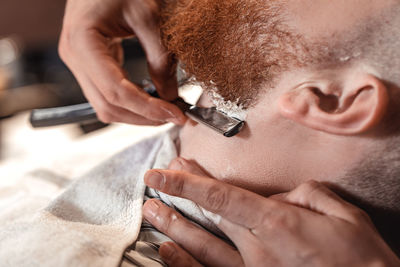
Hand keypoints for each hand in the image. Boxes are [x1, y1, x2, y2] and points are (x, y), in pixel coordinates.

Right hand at [59, 0, 185, 124]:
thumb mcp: (148, 14)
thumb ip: (160, 56)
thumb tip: (170, 95)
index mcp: (83, 43)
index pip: (116, 91)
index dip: (148, 109)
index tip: (176, 114)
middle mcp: (74, 57)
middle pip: (109, 106)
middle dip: (145, 117)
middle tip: (176, 116)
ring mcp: (79, 63)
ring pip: (107, 106)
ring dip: (138, 114)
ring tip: (167, 110)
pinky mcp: (89, 65)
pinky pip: (108, 95)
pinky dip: (132, 103)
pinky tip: (153, 99)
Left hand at [143, 158, 399, 266]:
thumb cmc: (361, 259)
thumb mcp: (343, 215)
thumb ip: (306, 195)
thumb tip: (278, 196)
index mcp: (278, 223)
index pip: (222, 196)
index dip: (188, 182)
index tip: (164, 171)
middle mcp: (258, 249)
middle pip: (209, 215)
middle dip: (180, 195)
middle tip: (156, 180)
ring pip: (201, 246)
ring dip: (173, 226)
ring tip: (151, 211)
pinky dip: (184, 263)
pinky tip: (167, 251)